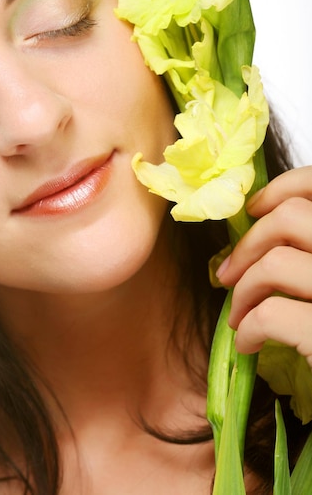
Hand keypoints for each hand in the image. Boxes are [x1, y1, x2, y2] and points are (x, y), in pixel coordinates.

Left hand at [216, 166, 311, 366]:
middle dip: (247, 245)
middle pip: (289, 217)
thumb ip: (311, 246)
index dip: (280, 188)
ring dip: (242, 288)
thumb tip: (262, 220)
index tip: (254, 210)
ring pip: (274, 262)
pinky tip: (250, 343)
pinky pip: (271, 315)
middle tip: (227, 273)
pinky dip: (249, 328)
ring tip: (237, 313)